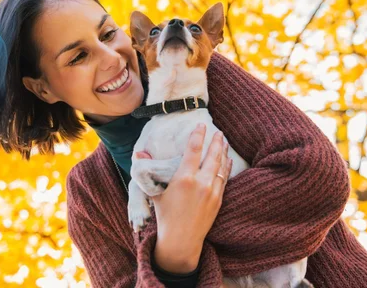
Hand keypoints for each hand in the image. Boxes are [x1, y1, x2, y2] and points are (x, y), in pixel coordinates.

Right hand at [152, 123, 232, 273]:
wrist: (181, 241)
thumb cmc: (165, 216)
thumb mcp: (155, 193)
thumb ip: (148, 171)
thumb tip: (139, 152)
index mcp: (183, 179)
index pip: (193, 150)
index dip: (198, 135)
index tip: (201, 125)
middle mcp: (200, 183)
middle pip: (212, 155)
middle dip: (216, 141)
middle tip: (218, 132)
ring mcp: (212, 192)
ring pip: (221, 166)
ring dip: (223, 152)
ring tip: (224, 142)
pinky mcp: (218, 200)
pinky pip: (225, 178)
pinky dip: (226, 167)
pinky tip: (227, 160)